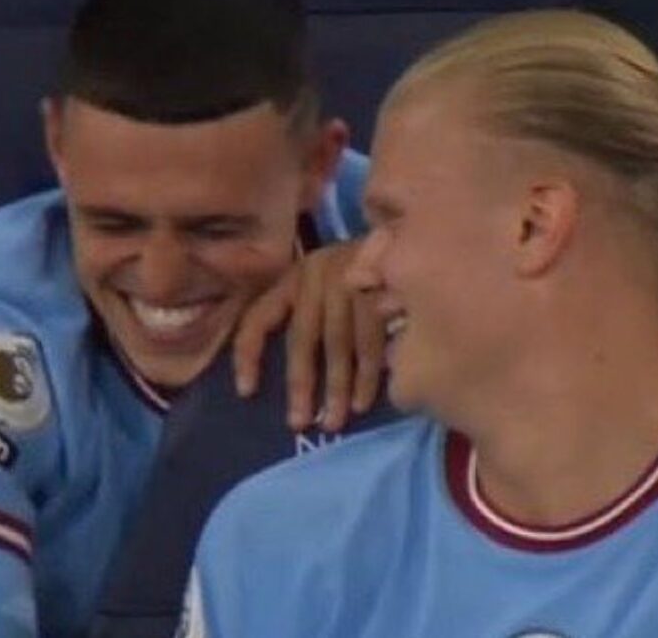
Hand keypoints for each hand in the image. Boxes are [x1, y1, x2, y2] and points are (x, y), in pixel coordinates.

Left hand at [232, 240, 385, 432]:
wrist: (412, 235)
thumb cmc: (363, 271)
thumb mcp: (327, 287)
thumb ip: (310, 319)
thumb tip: (296, 381)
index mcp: (293, 276)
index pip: (258, 317)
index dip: (247, 355)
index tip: (245, 392)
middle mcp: (314, 273)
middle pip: (302, 337)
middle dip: (301, 385)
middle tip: (299, 423)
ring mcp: (347, 276)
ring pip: (337, 343)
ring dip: (337, 388)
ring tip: (335, 421)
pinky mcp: (377, 284)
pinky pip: (369, 340)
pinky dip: (368, 375)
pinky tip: (364, 401)